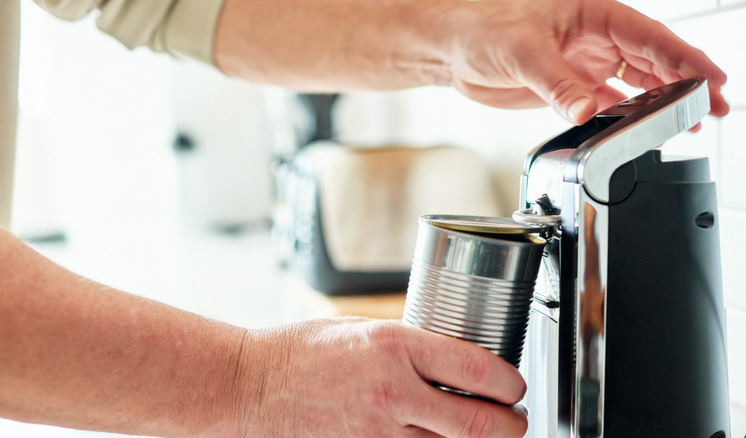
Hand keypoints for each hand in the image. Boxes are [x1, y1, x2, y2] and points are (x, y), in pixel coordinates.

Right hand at [229, 317, 527, 436]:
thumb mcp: (363, 330)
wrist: (251, 386)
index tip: (513, 385)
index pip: (478, 368)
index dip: (510, 382)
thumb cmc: (301, 351)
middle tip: (514, 420)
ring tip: (482, 434)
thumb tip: (455, 365)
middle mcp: (392, 391)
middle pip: (479, 423)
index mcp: (395, 345)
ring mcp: (377, 433)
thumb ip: (412, 349)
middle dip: (510, 425)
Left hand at [442, 0, 728, 123]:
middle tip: (714, 108)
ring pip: (636, 84)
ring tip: (689, 123)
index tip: (712, 79)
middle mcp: (596, 40)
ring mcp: (584, 65)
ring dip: (662, 103)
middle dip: (686, 85)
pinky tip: (644, 128)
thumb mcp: (523, 52)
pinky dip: (627, 117)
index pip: (651, 38)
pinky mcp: (569, 89)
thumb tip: (588, 110)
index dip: (685, 59)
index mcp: (595, 16)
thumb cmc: (483, 30)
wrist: (453, 52)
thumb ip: (557, 84)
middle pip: (653, 62)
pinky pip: (607, 104)